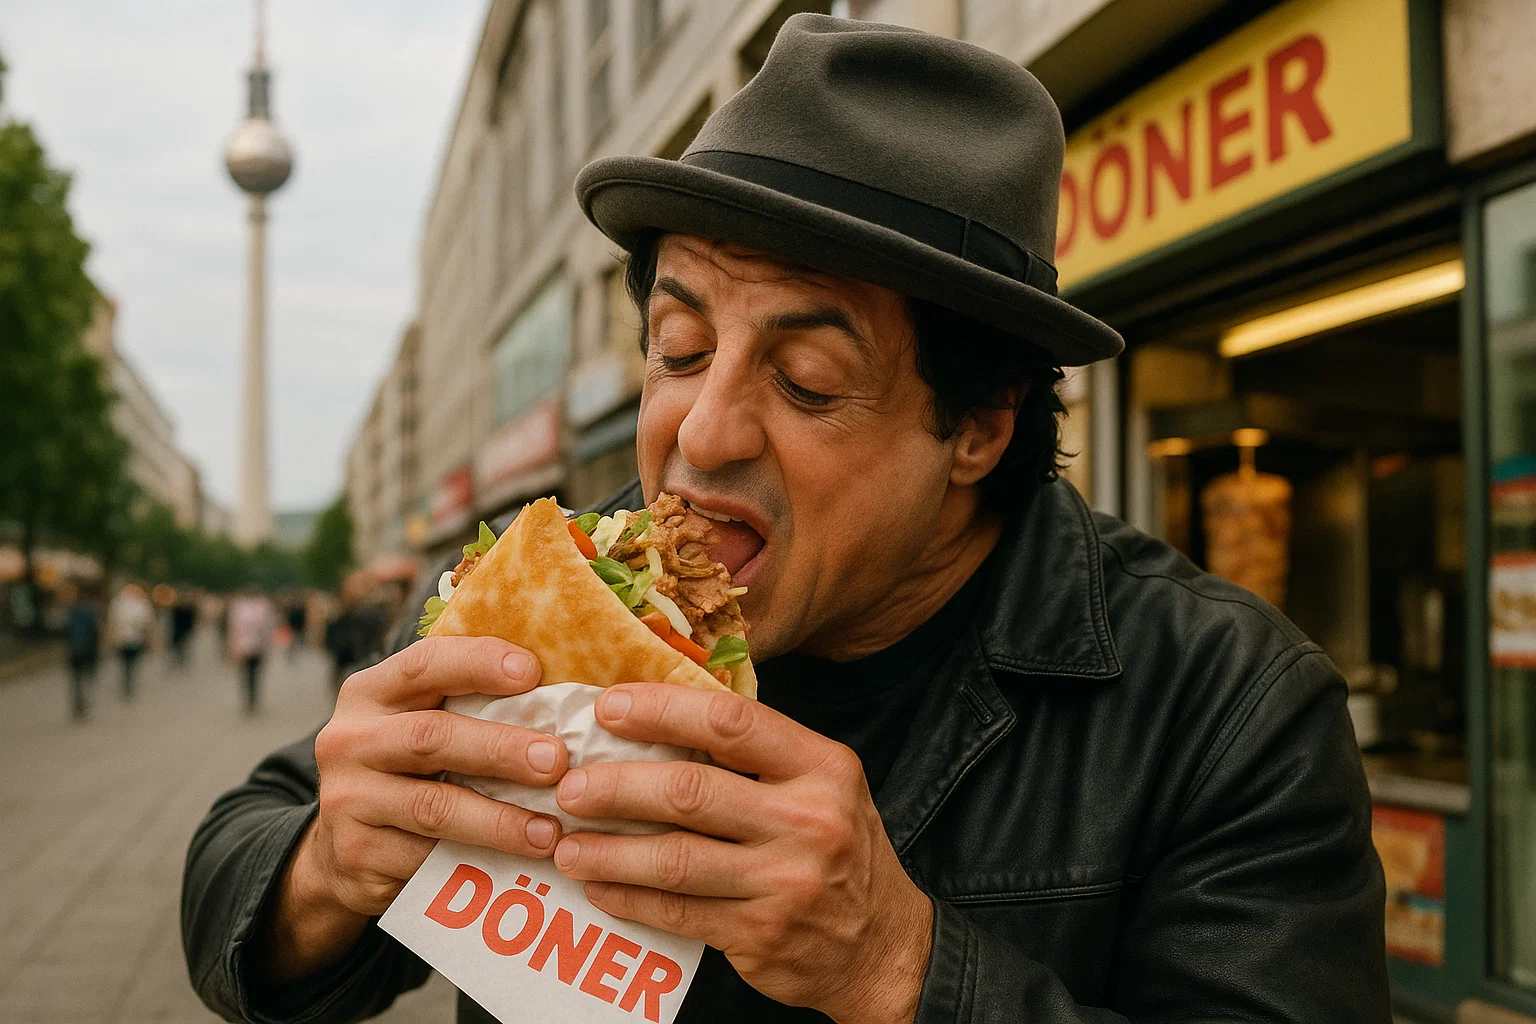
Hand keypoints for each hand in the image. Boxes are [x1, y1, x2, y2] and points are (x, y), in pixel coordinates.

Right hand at [260, 636, 570, 982]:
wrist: (340, 850)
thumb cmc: (407, 769)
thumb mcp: (419, 722)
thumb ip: (469, 703)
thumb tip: (564, 690)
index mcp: (370, 693)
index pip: (423, 664)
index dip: (477, 663)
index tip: (533, 671)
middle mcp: (348, 741)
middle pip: (431, 737)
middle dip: (501, 749)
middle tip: (557, 762)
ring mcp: (346, 800)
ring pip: (434, 807)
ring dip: (500, 819)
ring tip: (550, 830)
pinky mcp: (356, 854)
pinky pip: (425, 859)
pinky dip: (479, 861)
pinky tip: (518, 864)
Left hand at [551, 684, 932, 1023]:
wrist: (884, 947)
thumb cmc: (838, 850)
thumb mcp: (822, 785)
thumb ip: (758, 755)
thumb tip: (658, 716)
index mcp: (822, 767)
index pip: (731, 722)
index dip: (662, 710)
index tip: (609, 708)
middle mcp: (808, 820)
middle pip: (692, 791)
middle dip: (617, 786)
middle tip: (569, 784)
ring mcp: (786, 882)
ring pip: (675, 860)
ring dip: (609, 851)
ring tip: (566, 843)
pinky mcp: (762, 935)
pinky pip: (679, 913)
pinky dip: (630, 898)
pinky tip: (600, 887)